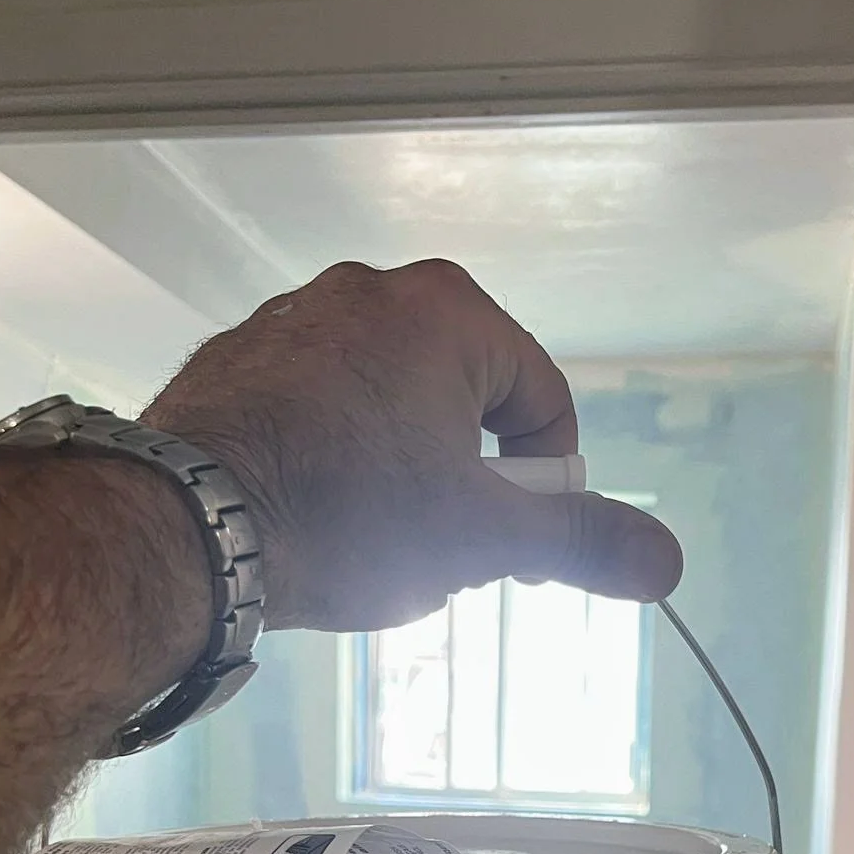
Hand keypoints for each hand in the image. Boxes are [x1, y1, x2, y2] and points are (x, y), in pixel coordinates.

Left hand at [145, 259, 682, 630]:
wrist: (187, 526)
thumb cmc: (350, 517)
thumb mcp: (480, 539)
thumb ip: (579, 543)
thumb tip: (667, 562)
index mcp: (446, 312)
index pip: (539, 398)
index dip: (540, 486)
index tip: (512, 551)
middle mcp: (368, 291)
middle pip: (460, 402)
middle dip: (461, 485)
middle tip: (434, 553)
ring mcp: (291, 319)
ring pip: (384, 410)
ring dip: (396, 478)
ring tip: (365, 546)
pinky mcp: (233, 362)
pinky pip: (314, 413)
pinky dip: (327, 463)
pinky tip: (307, 521)